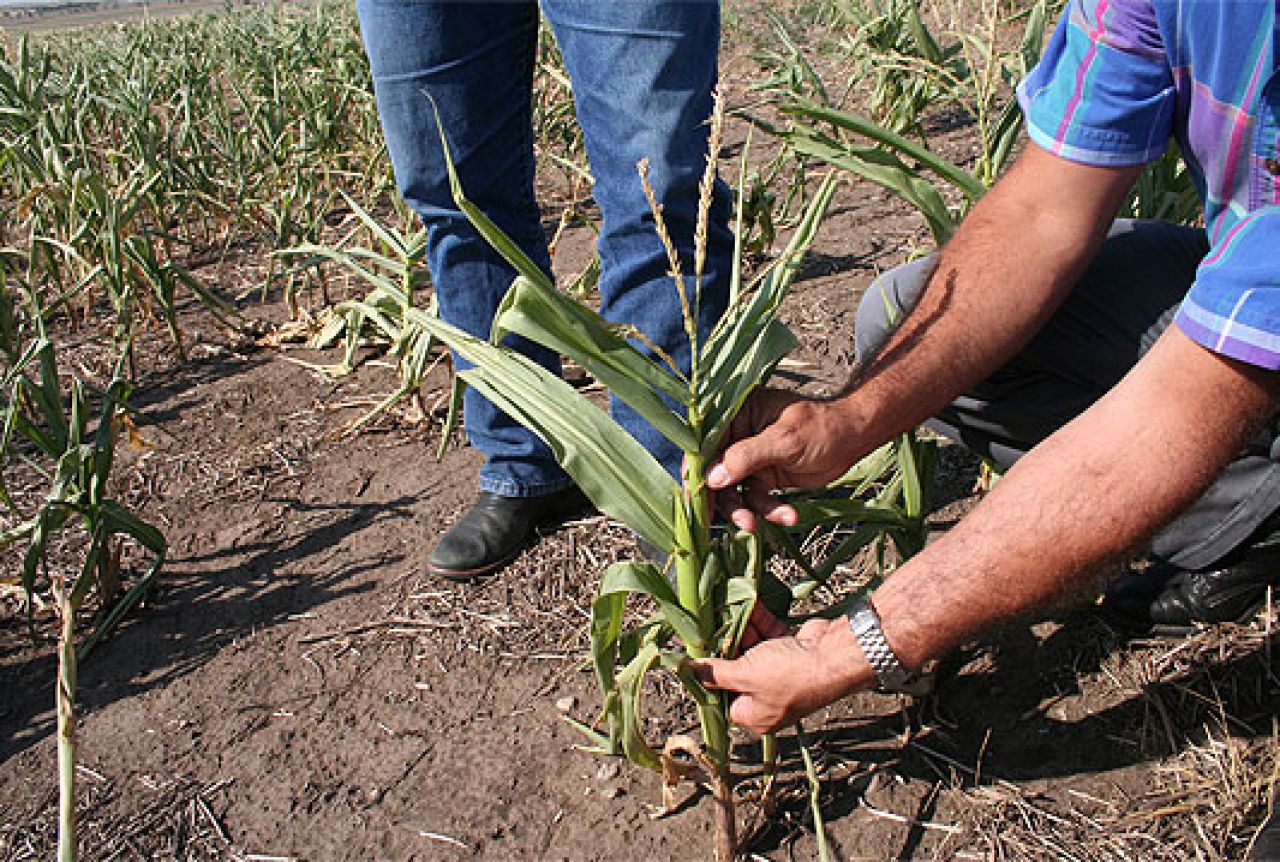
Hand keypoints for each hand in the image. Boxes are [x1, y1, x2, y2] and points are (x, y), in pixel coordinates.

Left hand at [693, 616, 871, 734]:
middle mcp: (768, 697)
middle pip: (736, 670)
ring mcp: (781, 673)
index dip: (710, 677)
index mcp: (756, 715)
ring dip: (741, 629)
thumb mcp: (744, 676)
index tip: (697, 654)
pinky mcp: (791, 650)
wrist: (833, 656)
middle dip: (725, 646)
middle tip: (709, 626)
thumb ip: (715, 674)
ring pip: (751, 649)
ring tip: (724, 609)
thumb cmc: (789, 675)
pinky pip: (768, 635)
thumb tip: (688, 672)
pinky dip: (759, 621)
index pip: (723, 698)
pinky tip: (748, 603)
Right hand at [706, 388, 859, 531]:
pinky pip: (758, 499)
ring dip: (746, 510)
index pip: (706, 443)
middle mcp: (738, 436)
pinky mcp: (765, 478)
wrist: (854, 440)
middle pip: (716, 472)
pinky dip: (770, 510)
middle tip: (720, 521)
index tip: (694, 496)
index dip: (696, 470)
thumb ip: (746, 457)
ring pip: (736, 491)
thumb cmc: (821, 427)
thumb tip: (712, 478)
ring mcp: (751, 459)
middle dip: (723, 499)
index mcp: (737, 414)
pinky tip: (789, 516)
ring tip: (755, 525)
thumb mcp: (783, 440)